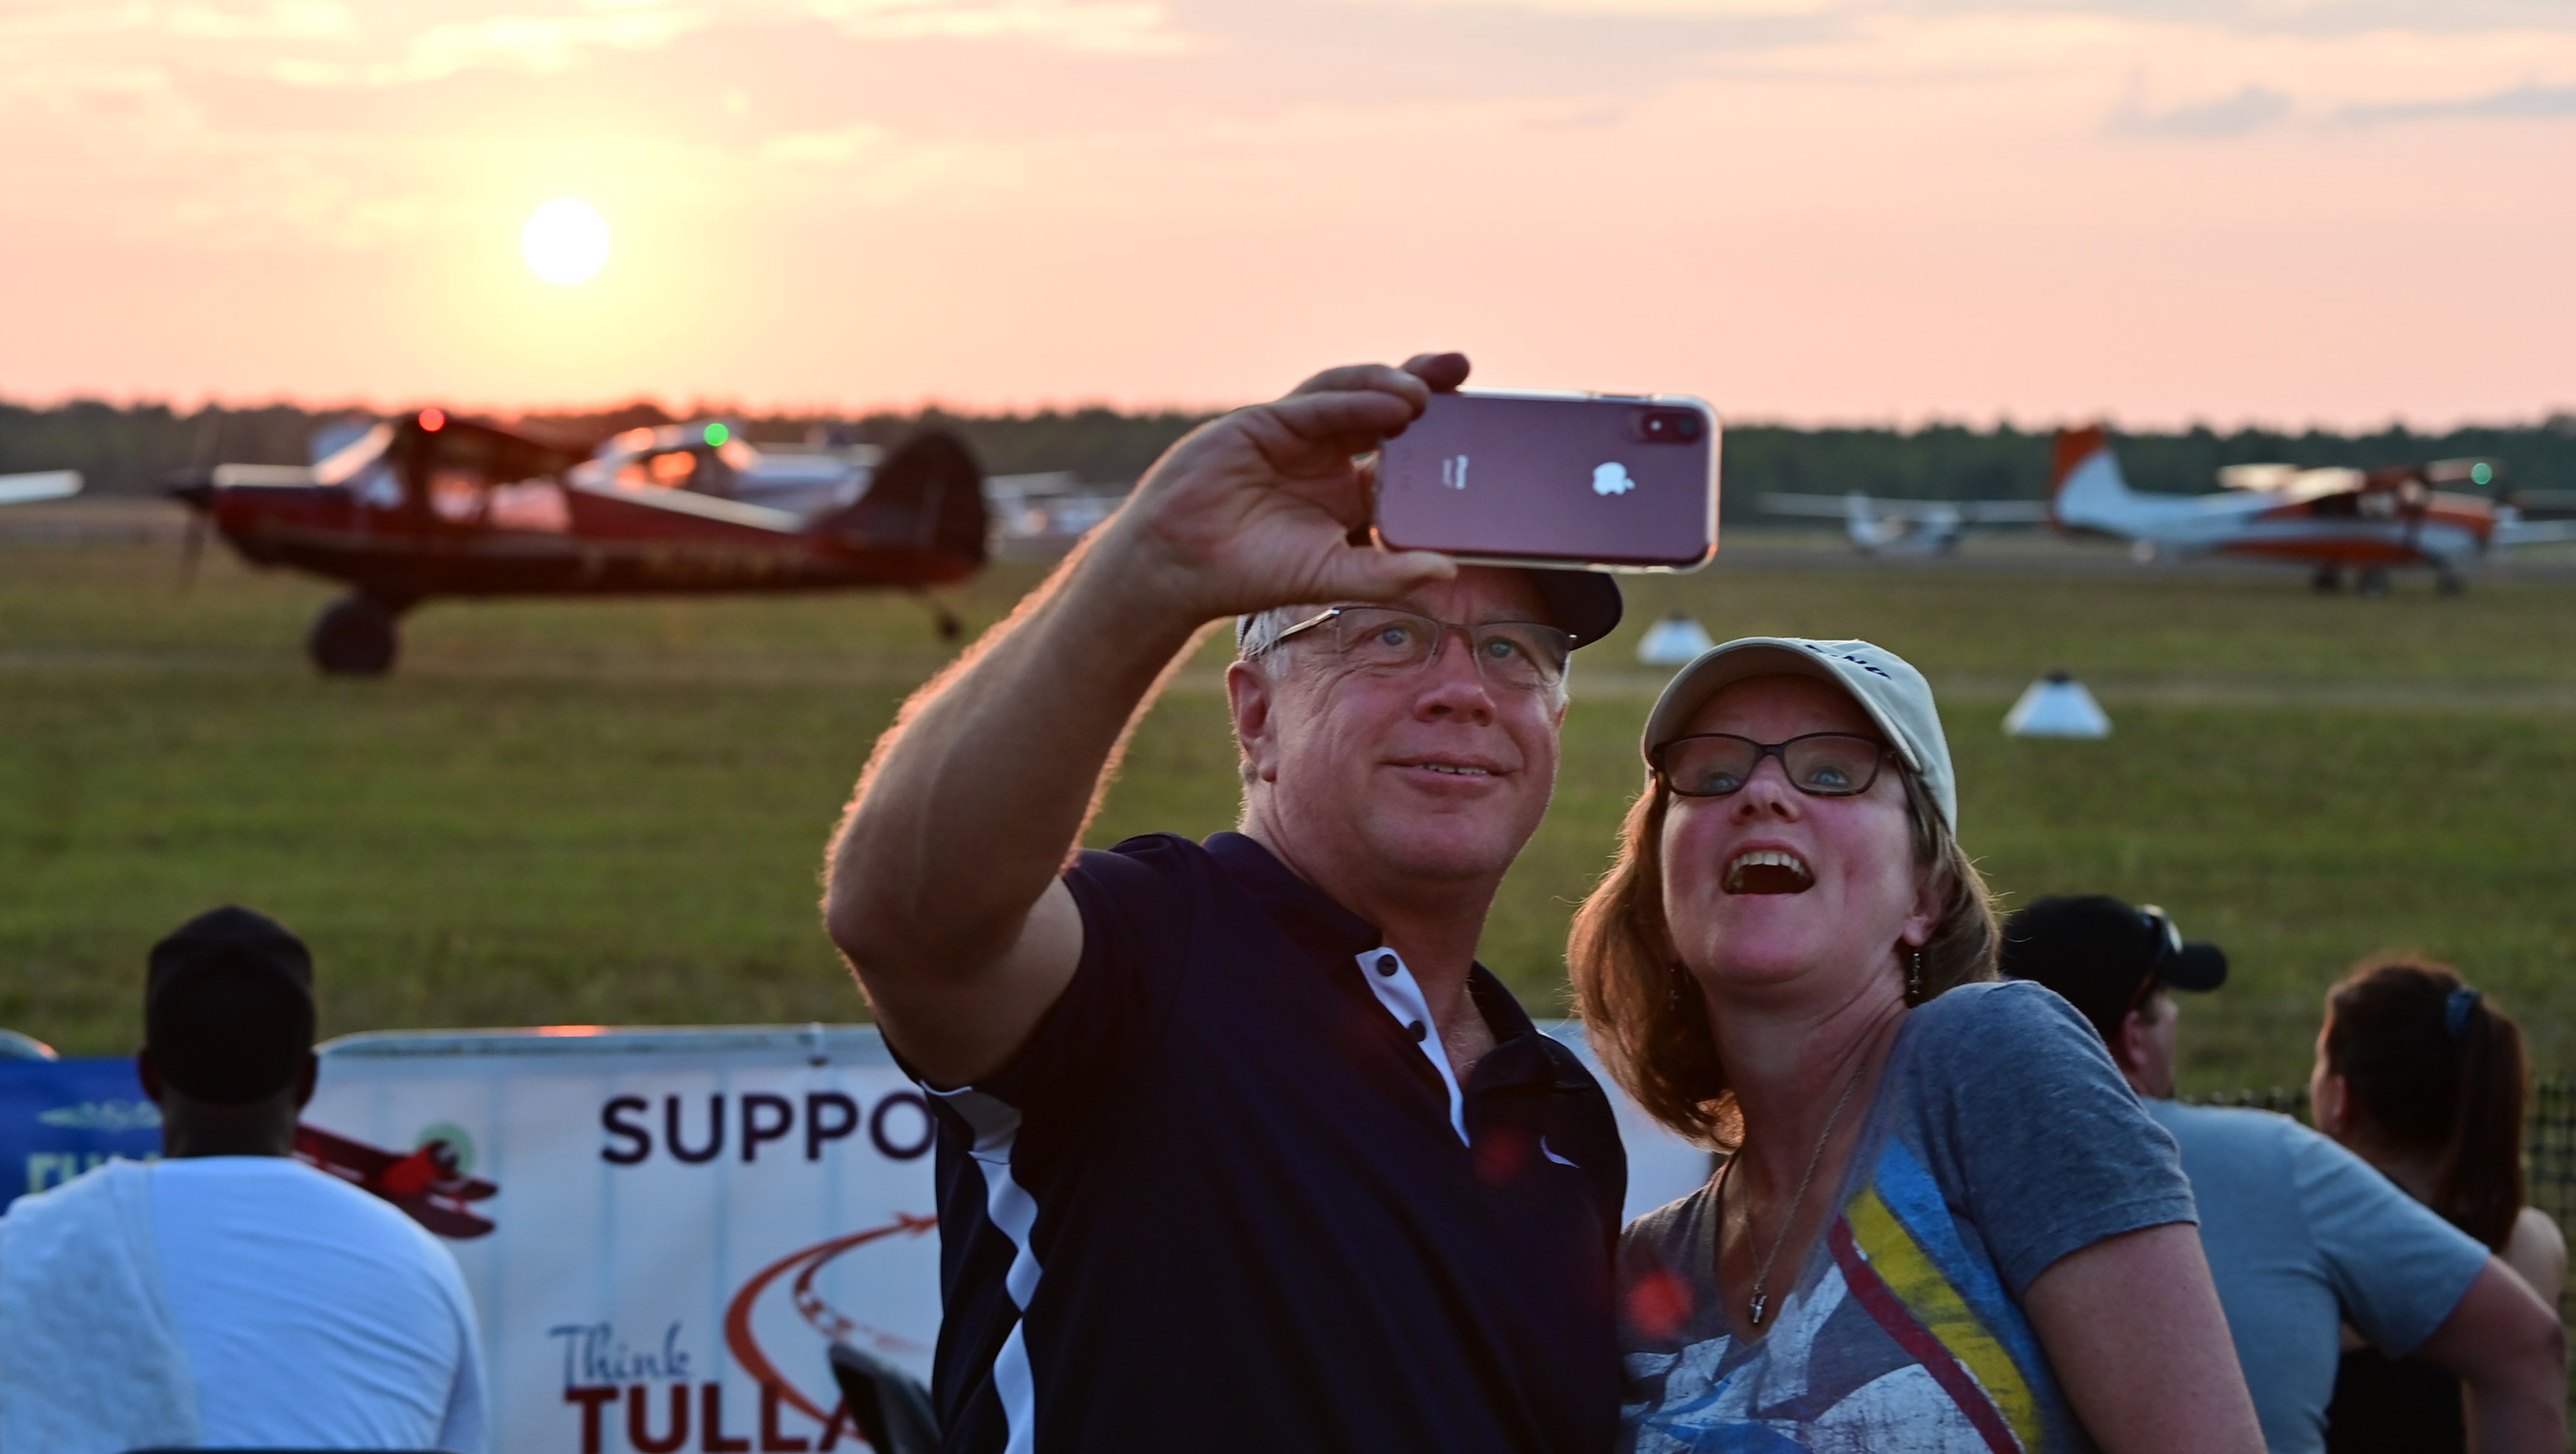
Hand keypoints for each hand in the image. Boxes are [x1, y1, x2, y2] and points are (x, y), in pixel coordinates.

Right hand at [1099, 352, 1468, 621]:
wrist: (1177, 564)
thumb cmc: (1251, 574)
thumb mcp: (1329, 577)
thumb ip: (1387, 575)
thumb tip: (1450, 571)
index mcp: (1351, 494)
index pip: (1407, 458)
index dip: (1441, 440)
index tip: (1480, 429)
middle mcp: (1330, 457)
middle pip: (1388, 412)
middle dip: (1427, 387)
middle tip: (1464, 371)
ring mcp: (1299, 435)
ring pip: (1354, 395)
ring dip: (1391, 385)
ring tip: (1427, 392)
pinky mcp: (1266, 421)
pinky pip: (1315, 403)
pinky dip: (1351, 400)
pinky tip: (1387, 405)